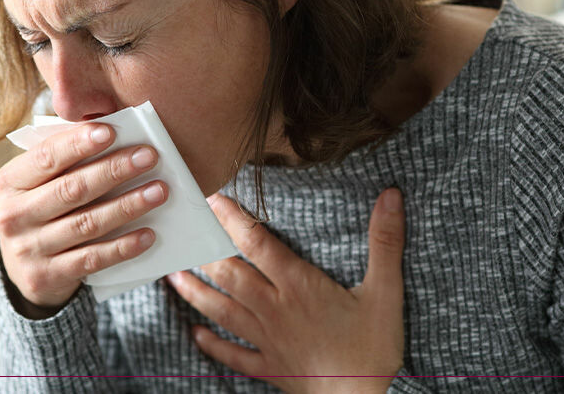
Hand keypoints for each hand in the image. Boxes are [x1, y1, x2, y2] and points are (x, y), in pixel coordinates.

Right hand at [0, 123, 168, 316]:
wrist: (21, 267)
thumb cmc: (41, 209)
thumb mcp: (38, 183)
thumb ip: (64, 159)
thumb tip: (111, 133)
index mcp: (9, 182)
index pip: (45, 157)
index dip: (77, 143)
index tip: (111, 131)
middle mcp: (12, 215)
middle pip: (71, 189)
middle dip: (113, 170)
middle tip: (149, 156)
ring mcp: (28, 249)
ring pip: (86, 223)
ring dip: (127, 206)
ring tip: (158, 191)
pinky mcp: (46, 276)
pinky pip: (92, 259)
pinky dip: (122, 246)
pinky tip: (148, 234)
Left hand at [166, 189, 406, 393]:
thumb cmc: (374, 349)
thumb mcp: (386, 292)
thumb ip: (385, 242)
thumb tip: (390, 197)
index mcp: (299, 287)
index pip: (258, 244)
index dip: (234, 220)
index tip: (213, 199)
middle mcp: (275, 309)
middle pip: (231, 275)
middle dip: (206, 253)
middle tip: (183, 234)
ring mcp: (268, 339)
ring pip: (223, 311)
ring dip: (196, 293)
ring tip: (174, 276)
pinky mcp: (270, 367)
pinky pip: (234, 355)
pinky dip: (212, 344)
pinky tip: (195, 334)